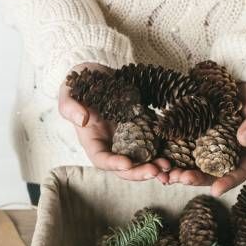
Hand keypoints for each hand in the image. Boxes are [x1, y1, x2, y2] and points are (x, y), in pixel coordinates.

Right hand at [58, 63, 169, 179]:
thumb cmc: (80, 83)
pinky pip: (156, 145)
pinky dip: (165, 151)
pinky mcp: (145, 130)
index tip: (127, 163)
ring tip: (168, 167)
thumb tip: (82, 119)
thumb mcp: (69, 91)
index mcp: (92, 141)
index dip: (114, 164)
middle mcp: (112, 145)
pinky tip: (176, 154)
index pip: (102, 159)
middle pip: (125, 167)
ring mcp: (130, 139)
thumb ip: (70, 106)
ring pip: (143, 160)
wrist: (101, 74)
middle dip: (140, 171)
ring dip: (155, 166)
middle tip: (155, 170)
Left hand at [163, 82, 245, 194]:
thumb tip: (243, 140)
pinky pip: (186, 147)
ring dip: (182, 171)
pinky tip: (162, 158)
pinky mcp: (198, 135)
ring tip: (167, 174)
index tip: (215, 190)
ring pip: (196, 164)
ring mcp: (211, 146)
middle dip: (196, 179)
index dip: (227, 183)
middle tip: (181, 179)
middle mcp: (227, 154)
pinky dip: (174, 154)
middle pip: (212, 173)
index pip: (239, 173)